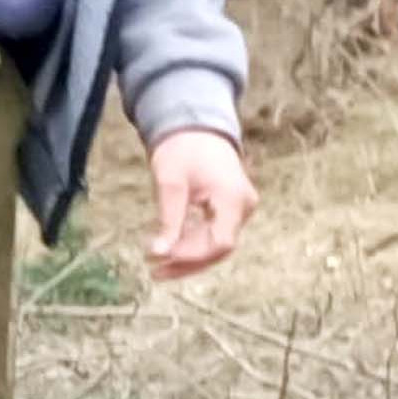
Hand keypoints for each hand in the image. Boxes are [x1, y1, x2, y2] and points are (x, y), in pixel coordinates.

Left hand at [144, 127, 255, 280]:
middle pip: (219, 248)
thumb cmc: (182, 148)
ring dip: (188, 257)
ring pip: (217, 244)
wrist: (196, 126)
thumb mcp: (170, 181)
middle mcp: (244, 206)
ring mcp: (240, 208)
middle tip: (154, 271)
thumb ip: (168, 218)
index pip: (220, 242)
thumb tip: (158, 253)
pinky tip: (168, 251)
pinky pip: (214, 234)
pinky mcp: (231, 209)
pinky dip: (192, 244)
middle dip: (187, 262)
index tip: (160, 257)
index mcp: (234, 198)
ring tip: (157, 268)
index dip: (191, 256)